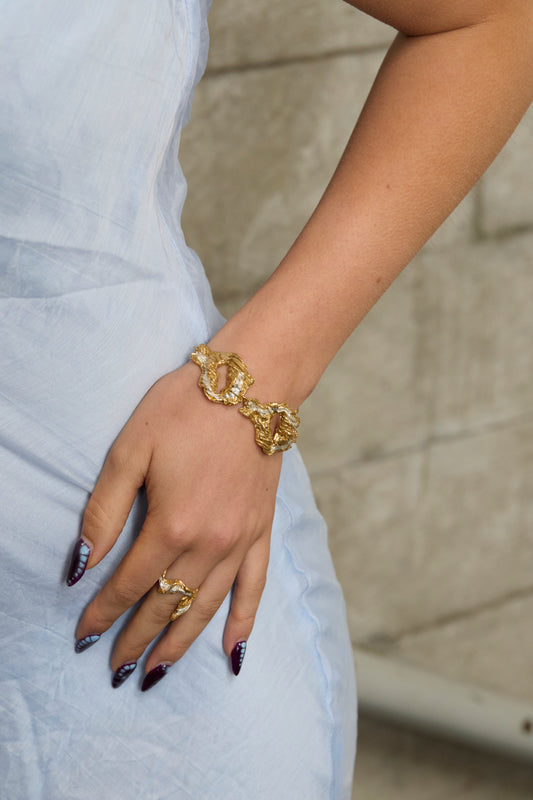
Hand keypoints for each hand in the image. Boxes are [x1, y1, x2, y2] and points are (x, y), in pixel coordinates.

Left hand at [68, 360, 281, 687]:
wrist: (252, 385)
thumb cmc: (186, 409)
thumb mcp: (131, 450)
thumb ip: (105, 511)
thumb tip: (82, 563)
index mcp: (172, 525)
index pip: (130, 584)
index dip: (104, 612)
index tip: (84, 636)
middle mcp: (210, 544)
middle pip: (167, 605)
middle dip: (136, 639)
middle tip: (116, 667)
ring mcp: (240, 541)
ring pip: (207, 607)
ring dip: (180, 643)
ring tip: (158, 671)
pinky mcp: (261, 531)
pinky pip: (255, 588)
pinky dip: (243, 623)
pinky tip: (232, 652)